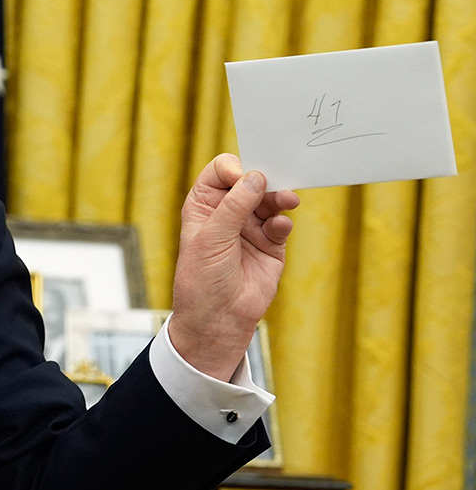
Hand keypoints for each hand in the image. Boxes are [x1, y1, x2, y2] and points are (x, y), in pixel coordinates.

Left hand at [168, 154, 298, 380]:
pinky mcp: (270, 244)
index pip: (221, 172)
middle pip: (250, 182)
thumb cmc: (202, 280)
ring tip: (288, 200)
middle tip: (276, 182)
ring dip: (279, 197)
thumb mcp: (211, 239)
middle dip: (264, 180)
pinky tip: (280, 226)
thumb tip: (256, 177)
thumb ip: (233, 207)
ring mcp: (250, 227)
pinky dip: (283, 222)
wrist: (218, 320)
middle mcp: (228, 212)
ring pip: (269, 201)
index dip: (234, 169)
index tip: (243, 177)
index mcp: (204, 205)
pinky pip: (280, 224)